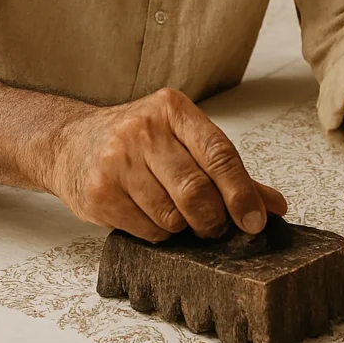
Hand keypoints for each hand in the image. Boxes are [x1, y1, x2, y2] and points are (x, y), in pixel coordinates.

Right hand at [49, 87, 286, 241]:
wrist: (70, 143)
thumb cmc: (137, 142)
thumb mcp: (182, 140)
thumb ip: (228, 170)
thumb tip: (273, 206)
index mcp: (172, 109)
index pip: (219, 154)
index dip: (242, 193)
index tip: (255, 221)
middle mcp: (142, 130)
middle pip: (196, 191)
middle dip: (213, 219)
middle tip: (215, 227)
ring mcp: (117, 161)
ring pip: (172, 217)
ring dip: (183, 227)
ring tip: (176, 214)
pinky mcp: (99, 192)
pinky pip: (148, 231)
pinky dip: (159, 233)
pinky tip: (148, 214)